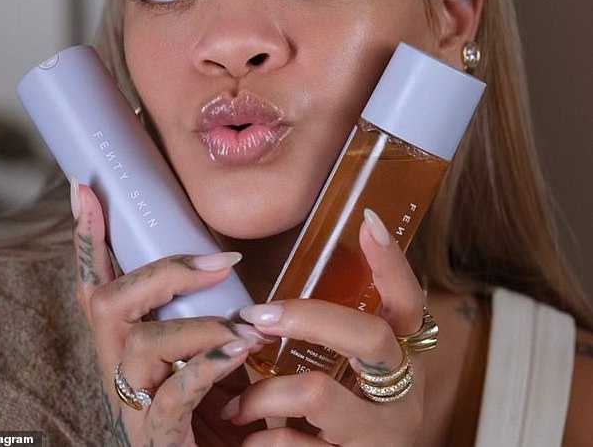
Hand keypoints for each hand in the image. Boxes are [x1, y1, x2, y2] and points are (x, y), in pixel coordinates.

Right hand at [72, 182, 263, 446]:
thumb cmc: (208, 409)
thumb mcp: (202, 350)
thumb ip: (203, 313)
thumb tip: (230, 261)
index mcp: (124, 342)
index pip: (97, 282)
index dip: (88, 239)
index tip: (85, 190)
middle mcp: (117, 367)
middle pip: (109, 302)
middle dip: (164, 272)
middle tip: (221, 261)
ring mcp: (131, 403)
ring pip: (142, 344)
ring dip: (200, 326)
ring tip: (247, 325)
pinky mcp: (154, 437)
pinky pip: (172, 395)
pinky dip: (207, 366)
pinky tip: (238, 352)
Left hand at [224, 211, 425, 445]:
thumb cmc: (351, 419)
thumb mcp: (359, 377)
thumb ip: (338, 337)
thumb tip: (284, 292)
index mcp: (407, 358)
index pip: (409, 301)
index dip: (392, 263)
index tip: (368, 220)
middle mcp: (405, 393)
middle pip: (370, 337)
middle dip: (307, 317)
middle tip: (255, 315)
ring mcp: (383, 435)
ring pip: (318, 393)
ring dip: (265, 392)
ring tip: (236, 402)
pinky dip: (263, 439)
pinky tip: (249, 438)